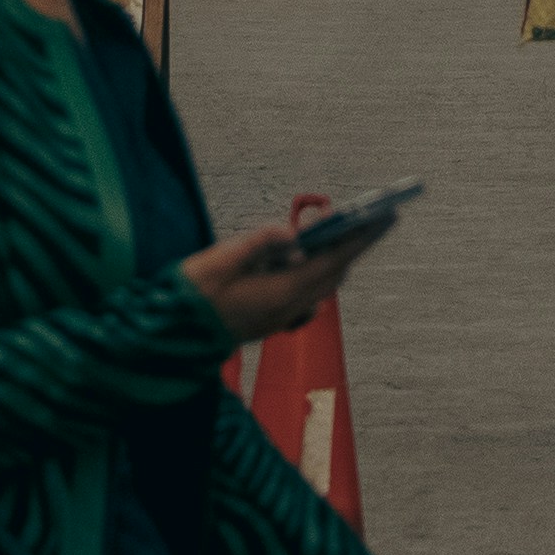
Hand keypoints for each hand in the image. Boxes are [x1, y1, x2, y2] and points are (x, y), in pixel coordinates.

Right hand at [177, 201, 386, 338]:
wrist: (168, 337)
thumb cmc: (191, 295)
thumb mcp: (222, 259)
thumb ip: (260, 245)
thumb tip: (293, 237)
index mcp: (281, 294)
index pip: (334, 261)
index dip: (361, 238)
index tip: (386, 217)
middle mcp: (287, 311)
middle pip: (332, 275)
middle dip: (352, 247)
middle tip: (370, 219)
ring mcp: (279, 320)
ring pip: (320, 288)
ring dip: (332, 261)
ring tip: (341, 233)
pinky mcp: (268, 322)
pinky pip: (303, 298)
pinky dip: (311, 276)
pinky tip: (299, 260)